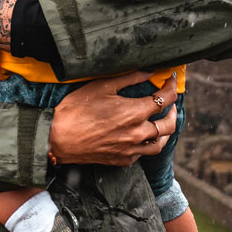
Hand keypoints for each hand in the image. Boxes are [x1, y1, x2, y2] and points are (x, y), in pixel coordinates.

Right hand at [48, 72, 179, 167]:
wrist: (58, 138)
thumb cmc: (76, 109)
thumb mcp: (102, 87)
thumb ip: (129, 78)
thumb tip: (149, 72)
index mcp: (135, 112)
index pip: (165, 98)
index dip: (172, 87)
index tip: (170, 80)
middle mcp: (138, 133)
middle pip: (168, 124)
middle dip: (173, 110)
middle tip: (170, 102)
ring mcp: (131, 150)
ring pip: (160, 143)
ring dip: (165, 131)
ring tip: (162, 122)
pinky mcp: (122, 160)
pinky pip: (143, 154)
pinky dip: (148, 144)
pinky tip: (142, 137)